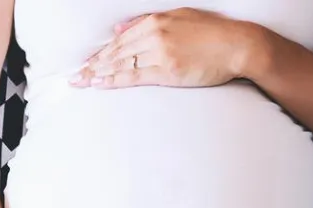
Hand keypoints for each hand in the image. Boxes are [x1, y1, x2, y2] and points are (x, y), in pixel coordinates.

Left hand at [70, 9, 263, 89]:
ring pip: (122, 64)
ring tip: (82, 82)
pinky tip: (101, 84)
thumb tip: (119, 30)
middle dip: (93, 65)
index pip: (120, 40)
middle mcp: (154, 35)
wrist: (236, 45)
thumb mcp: (178, 17)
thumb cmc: (212, 32)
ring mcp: (160, 53)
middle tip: (75, 77)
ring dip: (99, 74)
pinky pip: (135, 76)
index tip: (87, 63)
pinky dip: (115, 80)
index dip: (101, 53)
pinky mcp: (169, 71)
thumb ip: (147, 22)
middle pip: (116, 52)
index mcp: (155, 21)